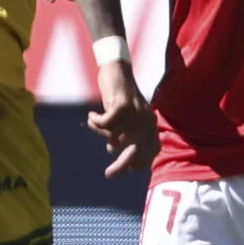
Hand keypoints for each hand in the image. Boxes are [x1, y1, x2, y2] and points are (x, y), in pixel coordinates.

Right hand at [91, 63, 158, 178]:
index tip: (130, 168)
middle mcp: (147, 119)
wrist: (116, 69)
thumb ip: (123, 132)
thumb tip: (113, 148)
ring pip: (114, 136)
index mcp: (150, 123)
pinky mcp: (123, 105)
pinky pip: (106, 124)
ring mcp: (136, 113)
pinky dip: (96, 122)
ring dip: (100, 131)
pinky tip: (91, 116)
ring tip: (94, 121)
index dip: (141, 161)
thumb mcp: (123, 116)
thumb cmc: (118, 95)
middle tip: (109, 175)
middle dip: (122, 165)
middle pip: (136, 150)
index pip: (152, 149)